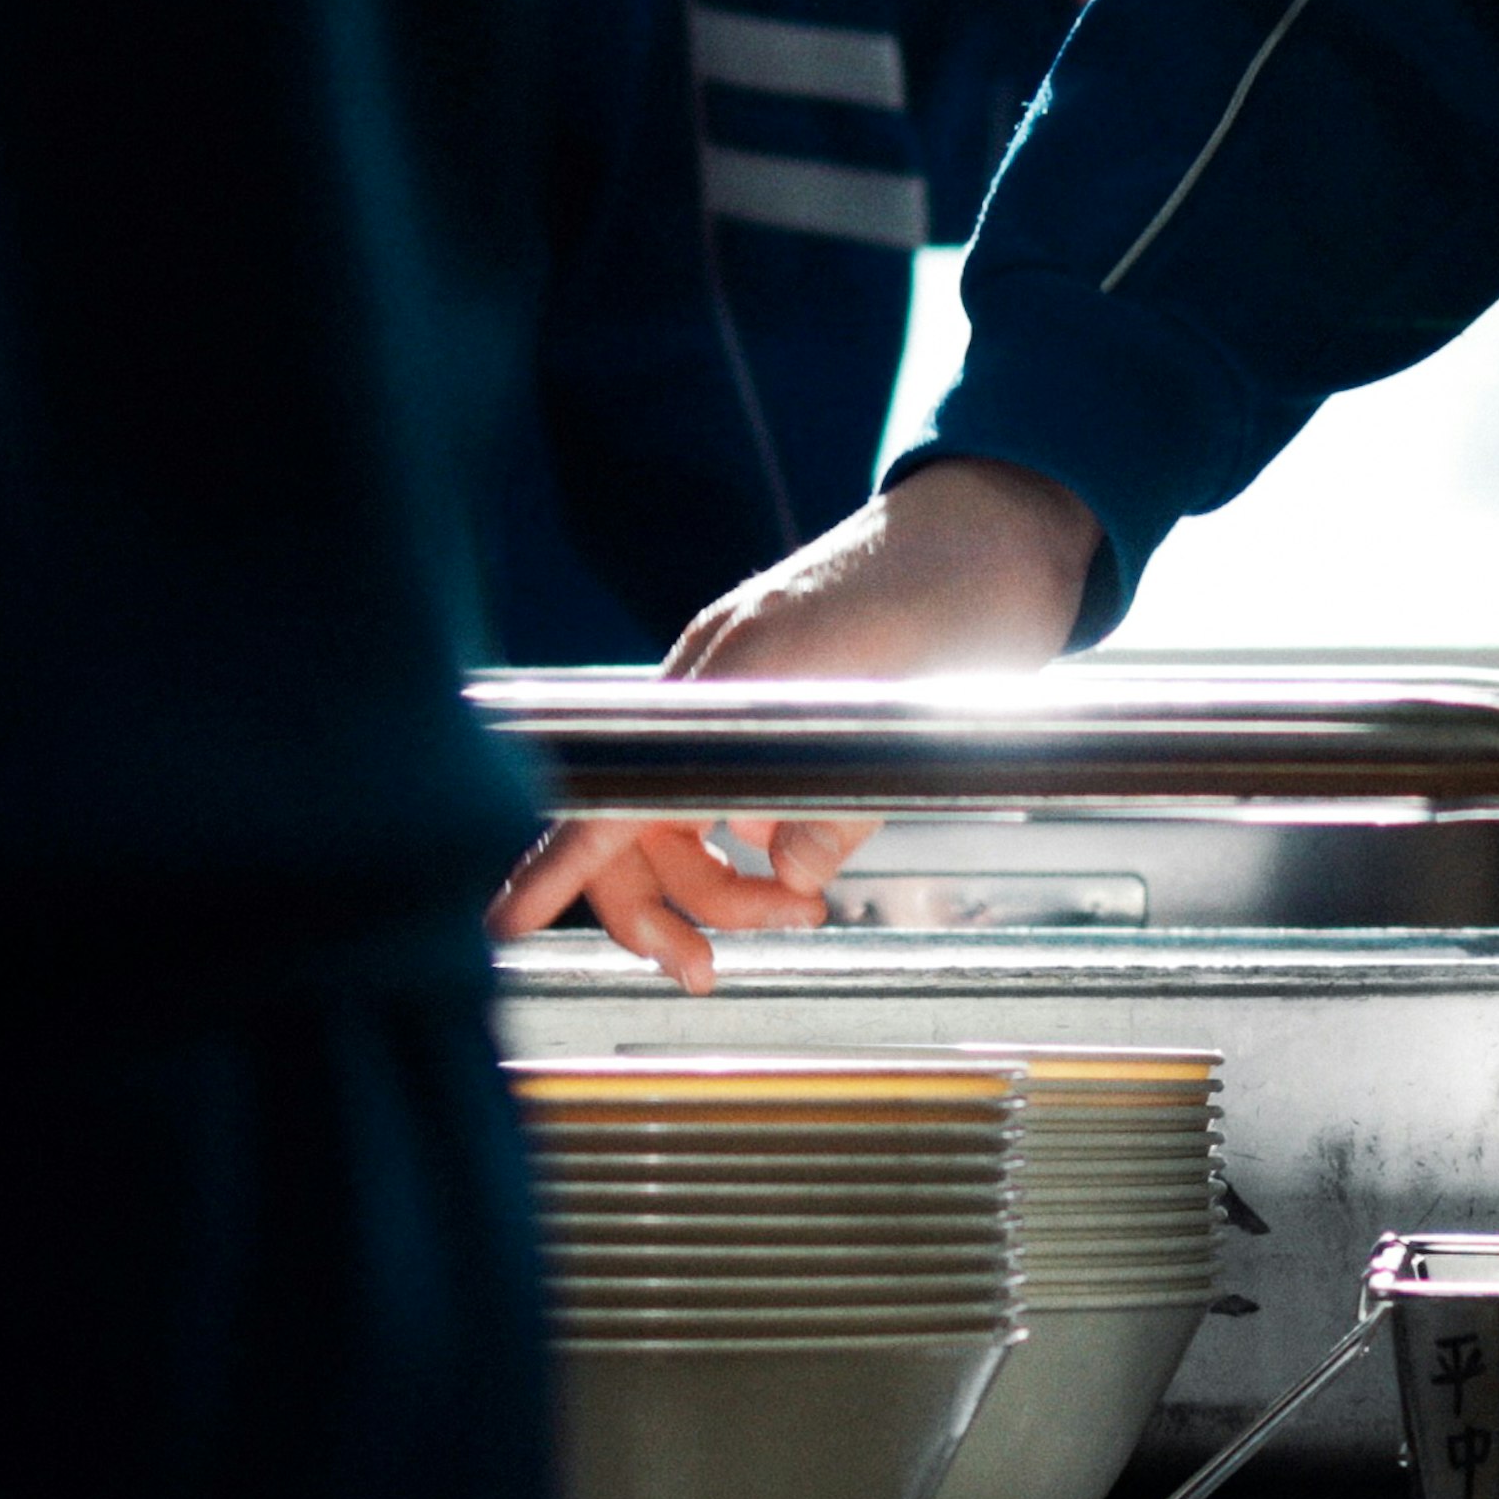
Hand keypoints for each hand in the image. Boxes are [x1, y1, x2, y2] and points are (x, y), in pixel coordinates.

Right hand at [485, 455, 1105, 984]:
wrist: (995, 528)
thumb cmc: (959, 598)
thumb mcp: (921, 715)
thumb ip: (845, 803)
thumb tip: (788, 876)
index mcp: (732, 676)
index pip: (618, 788)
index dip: (556, 864)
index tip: (503, 922)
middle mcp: (707, 682)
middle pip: (633, 825)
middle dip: (663, 909)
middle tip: (712, 970)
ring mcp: (725, 688)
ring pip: (675, 818)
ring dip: (719, 886)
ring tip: (800, 912)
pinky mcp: (754, 698)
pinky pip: (712, 789)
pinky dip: (742, 843)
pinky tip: (795, 862)